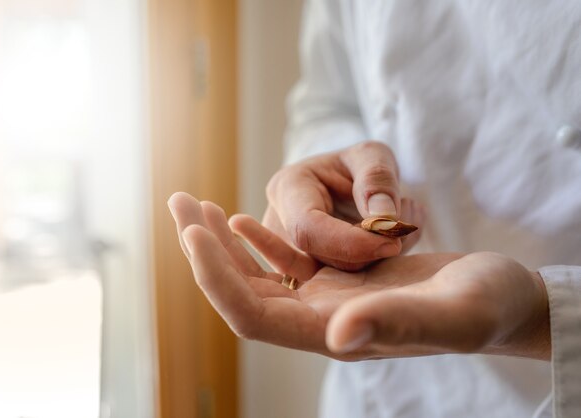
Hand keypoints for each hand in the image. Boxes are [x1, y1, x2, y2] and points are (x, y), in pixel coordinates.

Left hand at [168, 192, 549, 360]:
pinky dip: (259, 240)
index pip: (253, 314)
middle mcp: (321, 321)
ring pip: (257, 277)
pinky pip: (285, 263)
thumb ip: (397, 324)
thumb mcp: (454, 313)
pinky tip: (240, 219)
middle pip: (242, 293)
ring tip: (195, 208)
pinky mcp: (340, 279)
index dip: (217, 277)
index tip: (193, 231)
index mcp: (336, 334)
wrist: (503, 298)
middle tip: (179, 203)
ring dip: (223, 243)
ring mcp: (328, 300)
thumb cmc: (488, 308)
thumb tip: (337, 335)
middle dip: (204, 252)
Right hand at [263, 141, 423, 270]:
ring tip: (400, 230)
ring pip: (327, 278)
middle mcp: (277, 225)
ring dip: (371, 263)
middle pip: (316, 260)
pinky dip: (369, 270)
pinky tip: (389, 245)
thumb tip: (384, 219)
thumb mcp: (372, 155)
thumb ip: (378, 180)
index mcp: (286, 189)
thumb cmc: (357, 165)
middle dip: (366, 254)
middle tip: (404, 230)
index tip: (392, 243)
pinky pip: (336, 285)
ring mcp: (285, 254)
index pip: (308, 228)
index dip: (350, 243)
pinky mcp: (303, 274)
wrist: (349, 183)